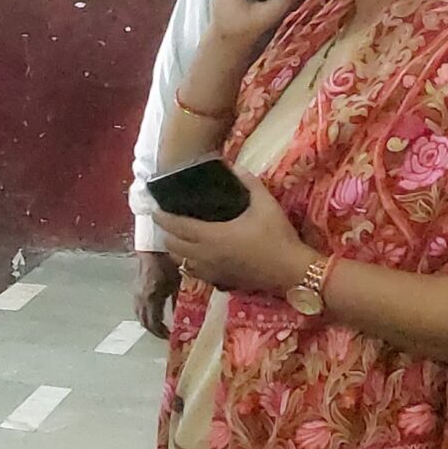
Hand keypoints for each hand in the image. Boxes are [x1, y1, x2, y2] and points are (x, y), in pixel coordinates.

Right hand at [134, 250, 180, 337]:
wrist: (153, 249)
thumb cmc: (167, 263)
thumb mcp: (176, 283)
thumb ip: (177, 301)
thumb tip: (181, 315)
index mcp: (151, 298)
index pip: (153, 322)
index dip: (161, 332)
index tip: (170, 337)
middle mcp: (140, 298)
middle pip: (144, 321)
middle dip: (154, 330)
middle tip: (165, 335)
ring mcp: (136, 294)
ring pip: (139, 315)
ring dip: (148, 323)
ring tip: (159, 326)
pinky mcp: (136, 289)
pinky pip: (138, 307)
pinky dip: (145, 314)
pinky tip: (153, 313)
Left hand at [150, 165, 320, 296]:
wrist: (292, 271)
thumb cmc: (277, 236)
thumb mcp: (265, 204)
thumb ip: (249, 183)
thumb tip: (236, 167)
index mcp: (211, 236)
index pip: (177, 227)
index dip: (163, 218)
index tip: (154, 209)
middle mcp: (205, 256)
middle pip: (173, 246)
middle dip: (165, 233)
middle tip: (165, 222)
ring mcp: (212, 271)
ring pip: (181, 262)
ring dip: (175, 250)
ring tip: (177, 238)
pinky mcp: (221, 281)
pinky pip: (195, 274)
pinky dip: (189, 264)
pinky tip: (195, 258)